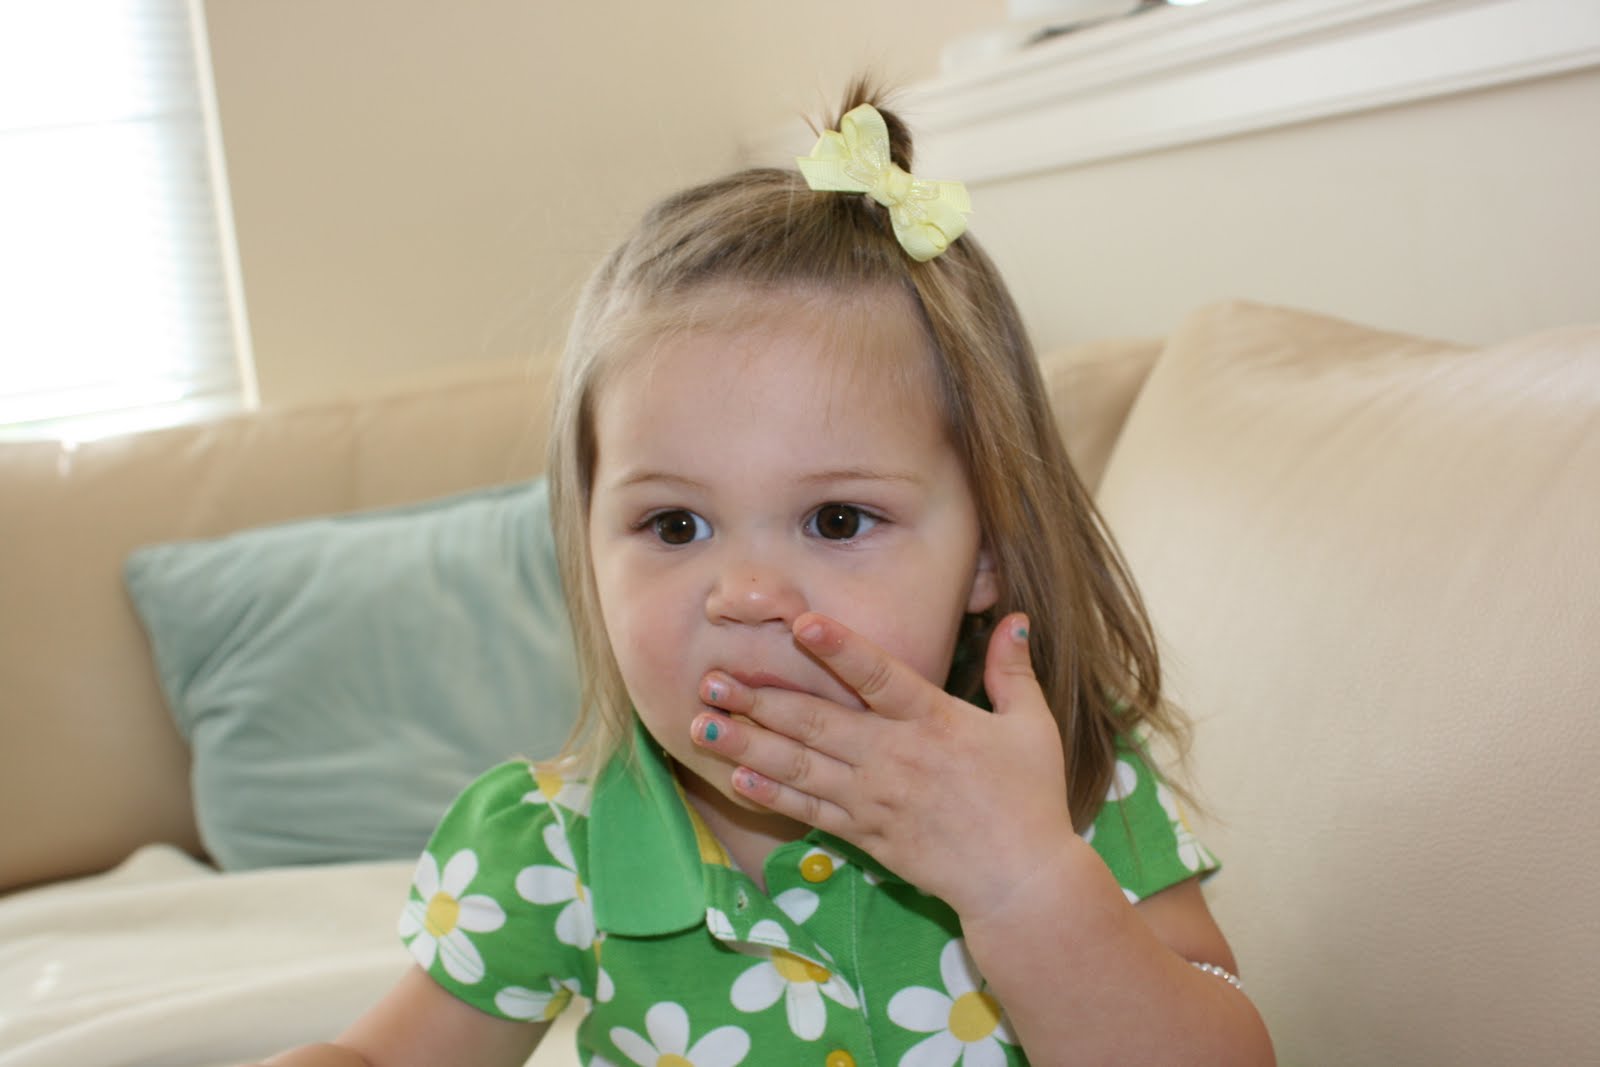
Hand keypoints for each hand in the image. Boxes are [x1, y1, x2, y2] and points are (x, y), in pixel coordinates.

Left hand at [692, 611, 1077, 920]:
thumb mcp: (1032, 727)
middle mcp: (894, 756)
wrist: (1019, 881)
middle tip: (712, 678)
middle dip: (759, 698)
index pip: (879, 677)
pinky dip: (770, 795)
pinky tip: (736, 778)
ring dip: (747, 744)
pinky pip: (808, 810)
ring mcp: (874, 798)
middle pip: (815, 721)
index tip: (799, 625)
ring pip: (799, 766)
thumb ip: (1013, 671)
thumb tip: (1015, 619)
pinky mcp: (865, 833)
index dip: (839, 650)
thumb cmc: (1029, 798)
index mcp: (933, 721)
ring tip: (703, 724)